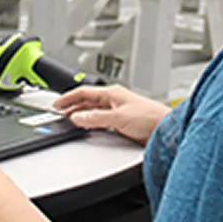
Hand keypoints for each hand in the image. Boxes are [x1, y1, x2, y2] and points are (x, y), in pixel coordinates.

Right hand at [53, 84, 169, 144]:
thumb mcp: (118, 118)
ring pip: (93, 111)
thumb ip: (96, 118)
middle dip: (72, 106)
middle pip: (87, 101)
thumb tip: (78, 117)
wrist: (166, 129)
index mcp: (112, 93)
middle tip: (59, 114)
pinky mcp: (122, 122)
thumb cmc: (150, 117)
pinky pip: (100, 120)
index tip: (56, 104)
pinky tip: (87, 127)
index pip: (84, 92)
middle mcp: (114, 100)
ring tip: (69, 120)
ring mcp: (118, 111)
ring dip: (81, 115)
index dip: (68, 97)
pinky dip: (90, 122)